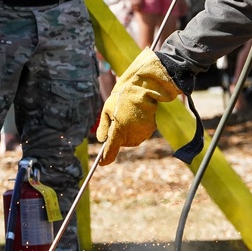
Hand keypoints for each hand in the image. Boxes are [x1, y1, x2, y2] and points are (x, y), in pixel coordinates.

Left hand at [96, 48, 180, 163]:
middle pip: (121, 144)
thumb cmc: (123, 97)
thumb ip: (103, 128)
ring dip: (128, 132)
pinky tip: (137, 115)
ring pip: (131, 139)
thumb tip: (102, 141)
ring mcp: (142, 134)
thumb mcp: (106, 110)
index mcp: (118, 131)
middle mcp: (131, 136)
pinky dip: (137, 128)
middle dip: (118, 136)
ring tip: (128, 114)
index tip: (101, 163)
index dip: (105, 159)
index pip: (110, 152)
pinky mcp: (151, 130)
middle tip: (117, 119)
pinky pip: (140, 133)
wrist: (144, 88)